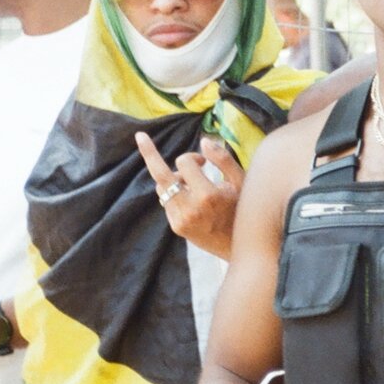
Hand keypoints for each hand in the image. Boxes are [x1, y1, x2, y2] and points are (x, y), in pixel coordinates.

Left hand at [135, 131, 245, 260]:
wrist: (241, 247)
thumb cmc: (244, 210)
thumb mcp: (242, 182)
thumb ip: (223, 159)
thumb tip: (203, 141)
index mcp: (208, 195)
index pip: (184, 163)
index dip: (193, 158)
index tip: (202, 161)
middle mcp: (190, 208)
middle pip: (160, 175)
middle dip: (149, 153)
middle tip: (140, 136)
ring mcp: (181, 219)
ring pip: (162, 188)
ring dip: (173, 180)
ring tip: (192, 185)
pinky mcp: (177, 227)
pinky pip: (167, 202)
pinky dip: (175, 195)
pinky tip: (192, 201)